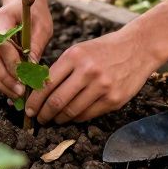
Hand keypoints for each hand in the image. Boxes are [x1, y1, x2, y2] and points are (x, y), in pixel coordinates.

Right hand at [0, 0, 52, 98]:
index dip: (12, 61)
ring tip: (17, 95)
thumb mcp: (42, 28)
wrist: (22, 7)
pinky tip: (11, 90)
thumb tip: (31, 72)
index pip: (2, 42)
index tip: (25, 76)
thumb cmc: (34, 16)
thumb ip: (36, 47)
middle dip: (5, 76)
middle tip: (21, 91)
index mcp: (0, 17)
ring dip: (1, 83)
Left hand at [25, 25, 159, 123]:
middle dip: (44, 114)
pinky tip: (71, 117)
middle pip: (57, 101)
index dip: (35, 100)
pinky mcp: (114, 99)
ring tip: (54, 119)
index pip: (47, 84)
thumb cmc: (104, 50)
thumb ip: (62, 69)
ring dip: (59, 119)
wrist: (138, 48)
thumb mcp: (80, 51)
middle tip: (39, 119)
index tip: (29, 109)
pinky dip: (76, 118)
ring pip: (72, 111)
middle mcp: (87, 71)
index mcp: (74, 56)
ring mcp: (102, 87)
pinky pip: (88, 115)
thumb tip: (40, 92)